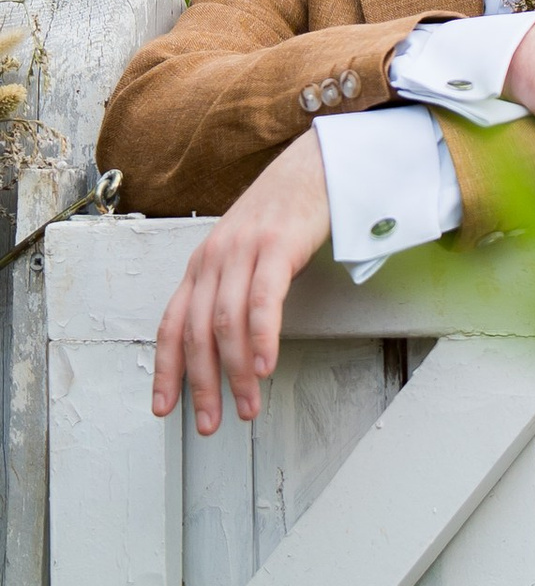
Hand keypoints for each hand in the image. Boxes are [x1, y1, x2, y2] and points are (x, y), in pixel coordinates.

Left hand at [153, 131, 331, 433]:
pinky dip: (260, 337)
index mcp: (202, 265)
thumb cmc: (285, 210)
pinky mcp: (277, 245)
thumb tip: (228, 341)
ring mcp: (243, 251)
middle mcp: (213, 259)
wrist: (317, 163)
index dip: (167, 371)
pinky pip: (263, 300)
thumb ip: (233, 289)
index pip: (172, 326)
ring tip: (248, 405)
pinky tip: (265, 364)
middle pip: (196, 334)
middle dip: (202, 385)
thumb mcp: (245, 253)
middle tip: (211, 422)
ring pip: (226, 323)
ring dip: (235, 372)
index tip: (165, 408)